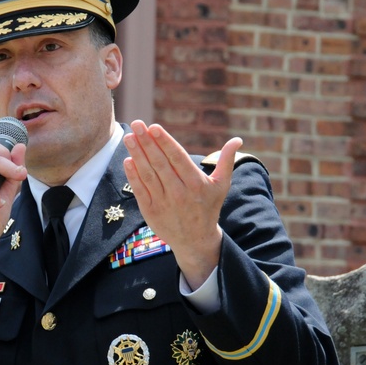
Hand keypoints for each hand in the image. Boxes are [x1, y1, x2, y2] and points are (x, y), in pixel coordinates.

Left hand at [122, 120, 241, 290]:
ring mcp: (163, 202)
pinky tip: (128, 160)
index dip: (165, 142)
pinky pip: (140, 190)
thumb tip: (238, 140)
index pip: (177, 158)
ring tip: (129, 137)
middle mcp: (179, 192)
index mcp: (196, 183)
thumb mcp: (221, 185)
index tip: (153, 127)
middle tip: (137, 124)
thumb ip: (227, 161)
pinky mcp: (150, 211)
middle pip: (160, 163)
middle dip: (147, 142)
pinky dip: (133, 175)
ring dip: (137, 154)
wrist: (195, 240)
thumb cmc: (208, 207)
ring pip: (148, 174)